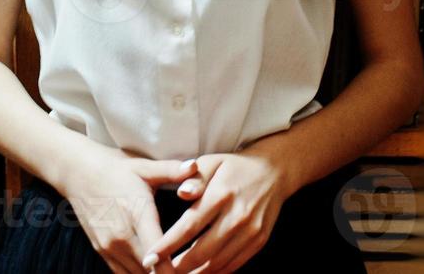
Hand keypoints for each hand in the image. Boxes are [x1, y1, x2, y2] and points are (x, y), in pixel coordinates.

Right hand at [59, 145, 199, 273]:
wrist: (78, 173)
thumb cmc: (117, 169)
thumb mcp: (145, 167)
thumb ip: (171, 170)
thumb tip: (194, 166)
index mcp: (136, 213)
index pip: (156, 251)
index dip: (173, 268)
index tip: (191, 269)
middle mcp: (120, 236)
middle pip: (149, 271)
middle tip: (191, 271)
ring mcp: (109, 247)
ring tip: (177, 271)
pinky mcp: (102, 253)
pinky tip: (156, 271)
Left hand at [140, 151, 294, 273]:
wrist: (274, 172)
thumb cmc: (234, 167)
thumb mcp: (212, 162)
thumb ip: (195, 178)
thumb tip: (181, 193)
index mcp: (221, 194)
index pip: (189, 226)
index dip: (167, 245)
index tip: (150, 257)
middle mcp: (237, 216)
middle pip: (202, 251)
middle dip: (178, 266)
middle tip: (158, 271)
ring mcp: (250, 232)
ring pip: (217, 263)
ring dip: (195, 273)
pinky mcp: (258, 241)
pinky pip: (233, 265)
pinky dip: (215, 272)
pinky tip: (199, 272)